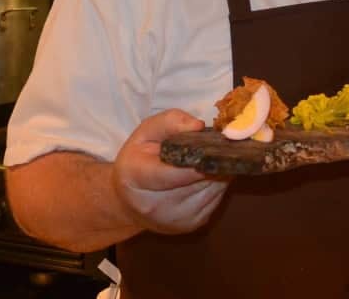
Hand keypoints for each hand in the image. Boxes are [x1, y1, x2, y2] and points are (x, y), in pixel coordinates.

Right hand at [111, 109, 229, 234]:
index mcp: (137, 177)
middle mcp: (154, 205)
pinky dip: (216, 185)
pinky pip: (216, 199)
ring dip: (217, 172)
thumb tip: (199, 126)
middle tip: (214, 147)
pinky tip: (205, 177)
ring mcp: (174, 219)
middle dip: (212, 161)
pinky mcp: (191, 225)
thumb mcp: (146, 132)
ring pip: (214, 189)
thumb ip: (171, 122)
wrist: (130, 201)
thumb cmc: (139, 160)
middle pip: (200, 180)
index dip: (200, 159)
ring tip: (208, 160)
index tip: (214, 146)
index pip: (175, 172)